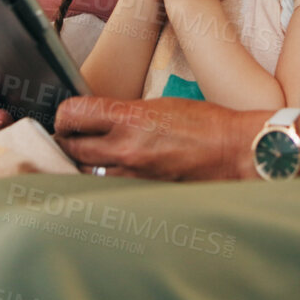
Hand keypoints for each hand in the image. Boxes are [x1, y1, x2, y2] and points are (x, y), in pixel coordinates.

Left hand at [53, 95, 260, 180]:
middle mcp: (126, 147)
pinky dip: (105, 184)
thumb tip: (94, 122)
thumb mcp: (157, 105)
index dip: (64, 116)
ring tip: (93, 160)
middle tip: (73, 139)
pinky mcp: (142, 194)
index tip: (68, 119)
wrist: (234, 150)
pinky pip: (109, 190)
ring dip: (84, 167)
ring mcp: (133, 175)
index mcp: (129, 116)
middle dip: (68, 142)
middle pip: (71, 147)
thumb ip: (122, 114)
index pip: (72, 114)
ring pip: (85, 174)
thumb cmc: (203, 124)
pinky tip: (113, 177)